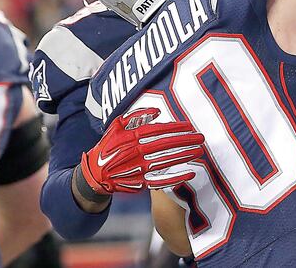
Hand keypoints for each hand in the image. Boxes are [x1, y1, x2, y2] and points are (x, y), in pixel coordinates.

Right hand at [80, 107, 204, 193]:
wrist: (94, 173)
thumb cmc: (107, 146)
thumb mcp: (116, 125)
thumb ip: (136, 116)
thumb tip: (157, 112)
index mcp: (130, 137)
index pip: (157, 131)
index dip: (175, 128)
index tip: (189, 126)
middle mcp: (135, 152)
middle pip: (165, 145)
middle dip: (185, 141)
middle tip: (201, 138)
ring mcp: (138, 168)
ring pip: (165, 161)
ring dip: (184, 156)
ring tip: (198, 151)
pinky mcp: (140, 183)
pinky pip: (161, 181)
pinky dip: (175, 178)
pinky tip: (189, 173)